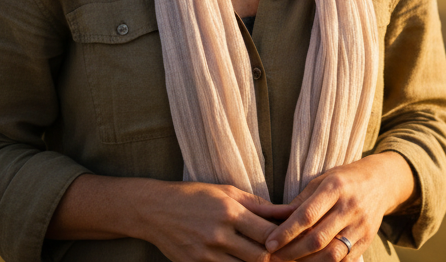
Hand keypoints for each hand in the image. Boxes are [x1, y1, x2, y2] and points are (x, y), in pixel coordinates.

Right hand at [138, 181, 294, 261]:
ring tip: (262, 258)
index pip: (268, 232)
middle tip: (282, 255)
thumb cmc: (194, 196)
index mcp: (230, 212)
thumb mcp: (227, 192)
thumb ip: (258, 204)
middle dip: (273, 257)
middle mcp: (219, 234)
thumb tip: (287, 211)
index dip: (283, 239)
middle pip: (259, 256)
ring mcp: (206, 254)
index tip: (290, 239)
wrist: (155, 210)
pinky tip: (241, 261)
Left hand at [264, 152, 415, 260]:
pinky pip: (344, 259)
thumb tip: (274, 219)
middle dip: (292, 252)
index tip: (270, 243)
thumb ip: (300, 201)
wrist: (382, 182)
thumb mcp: (321, 180)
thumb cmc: (344, 179)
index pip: (307, 215)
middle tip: (274, 257)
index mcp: (335, 187)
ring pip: (332, 254)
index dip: (286, 232)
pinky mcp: (367, 240)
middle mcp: (349, 207)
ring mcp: (360, 225)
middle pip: (318, 239)